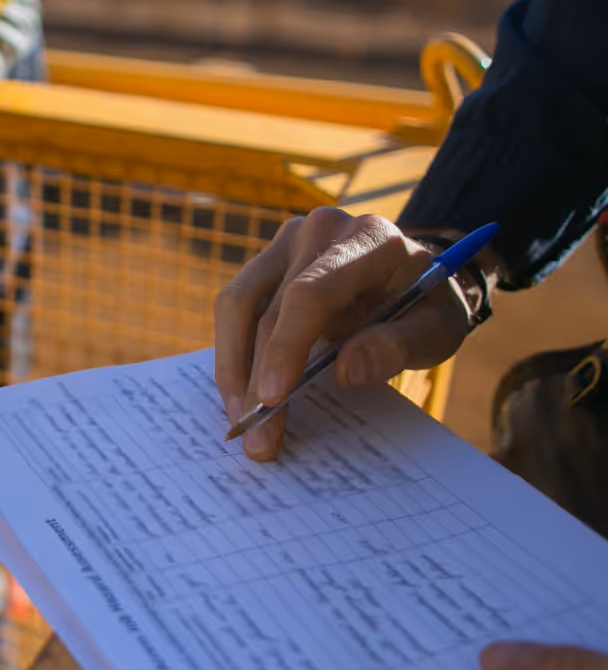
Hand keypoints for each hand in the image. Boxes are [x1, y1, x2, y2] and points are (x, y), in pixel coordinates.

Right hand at [213, 208, 470, 460]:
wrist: (413, 275)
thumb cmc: (427, 306)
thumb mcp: (438, 329)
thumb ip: (401, 345)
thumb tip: (348, 371)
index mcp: (369, 239)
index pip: (311, 293)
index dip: (286, 347)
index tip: (273, 399)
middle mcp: (319, 230)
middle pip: (270, 309)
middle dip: (258, 379)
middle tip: (258, 439)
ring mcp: (285, 243)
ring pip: (236, 306)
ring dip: (233, 369)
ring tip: (242, 419)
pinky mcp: (265, 263)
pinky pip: (232, 309)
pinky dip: (232, 355)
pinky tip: (240, 393)